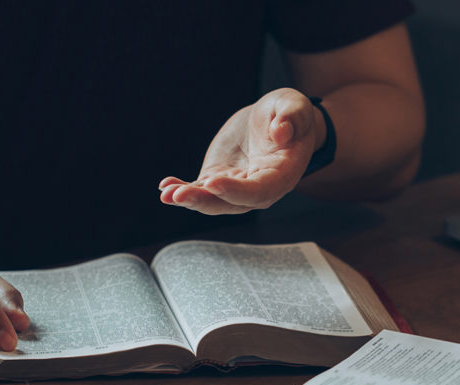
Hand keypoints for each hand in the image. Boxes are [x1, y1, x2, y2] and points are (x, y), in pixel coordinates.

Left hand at [159, 88, 323, 214]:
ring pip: (212, 200)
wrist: (274, 121)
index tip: (213, 182)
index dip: (236, 191)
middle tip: (178, 195)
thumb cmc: (289, 114)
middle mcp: (259, 189)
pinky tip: (165, 186)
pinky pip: (200, 190)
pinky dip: (182, 189)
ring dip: (189, 199)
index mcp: (282, 175)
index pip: (259, 191)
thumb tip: (281, 131)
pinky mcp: (218, 180)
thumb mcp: (294, 106)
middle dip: (204, 200)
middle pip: (231, 203)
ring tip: (167, 193)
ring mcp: (236, 188)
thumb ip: (292, 116)